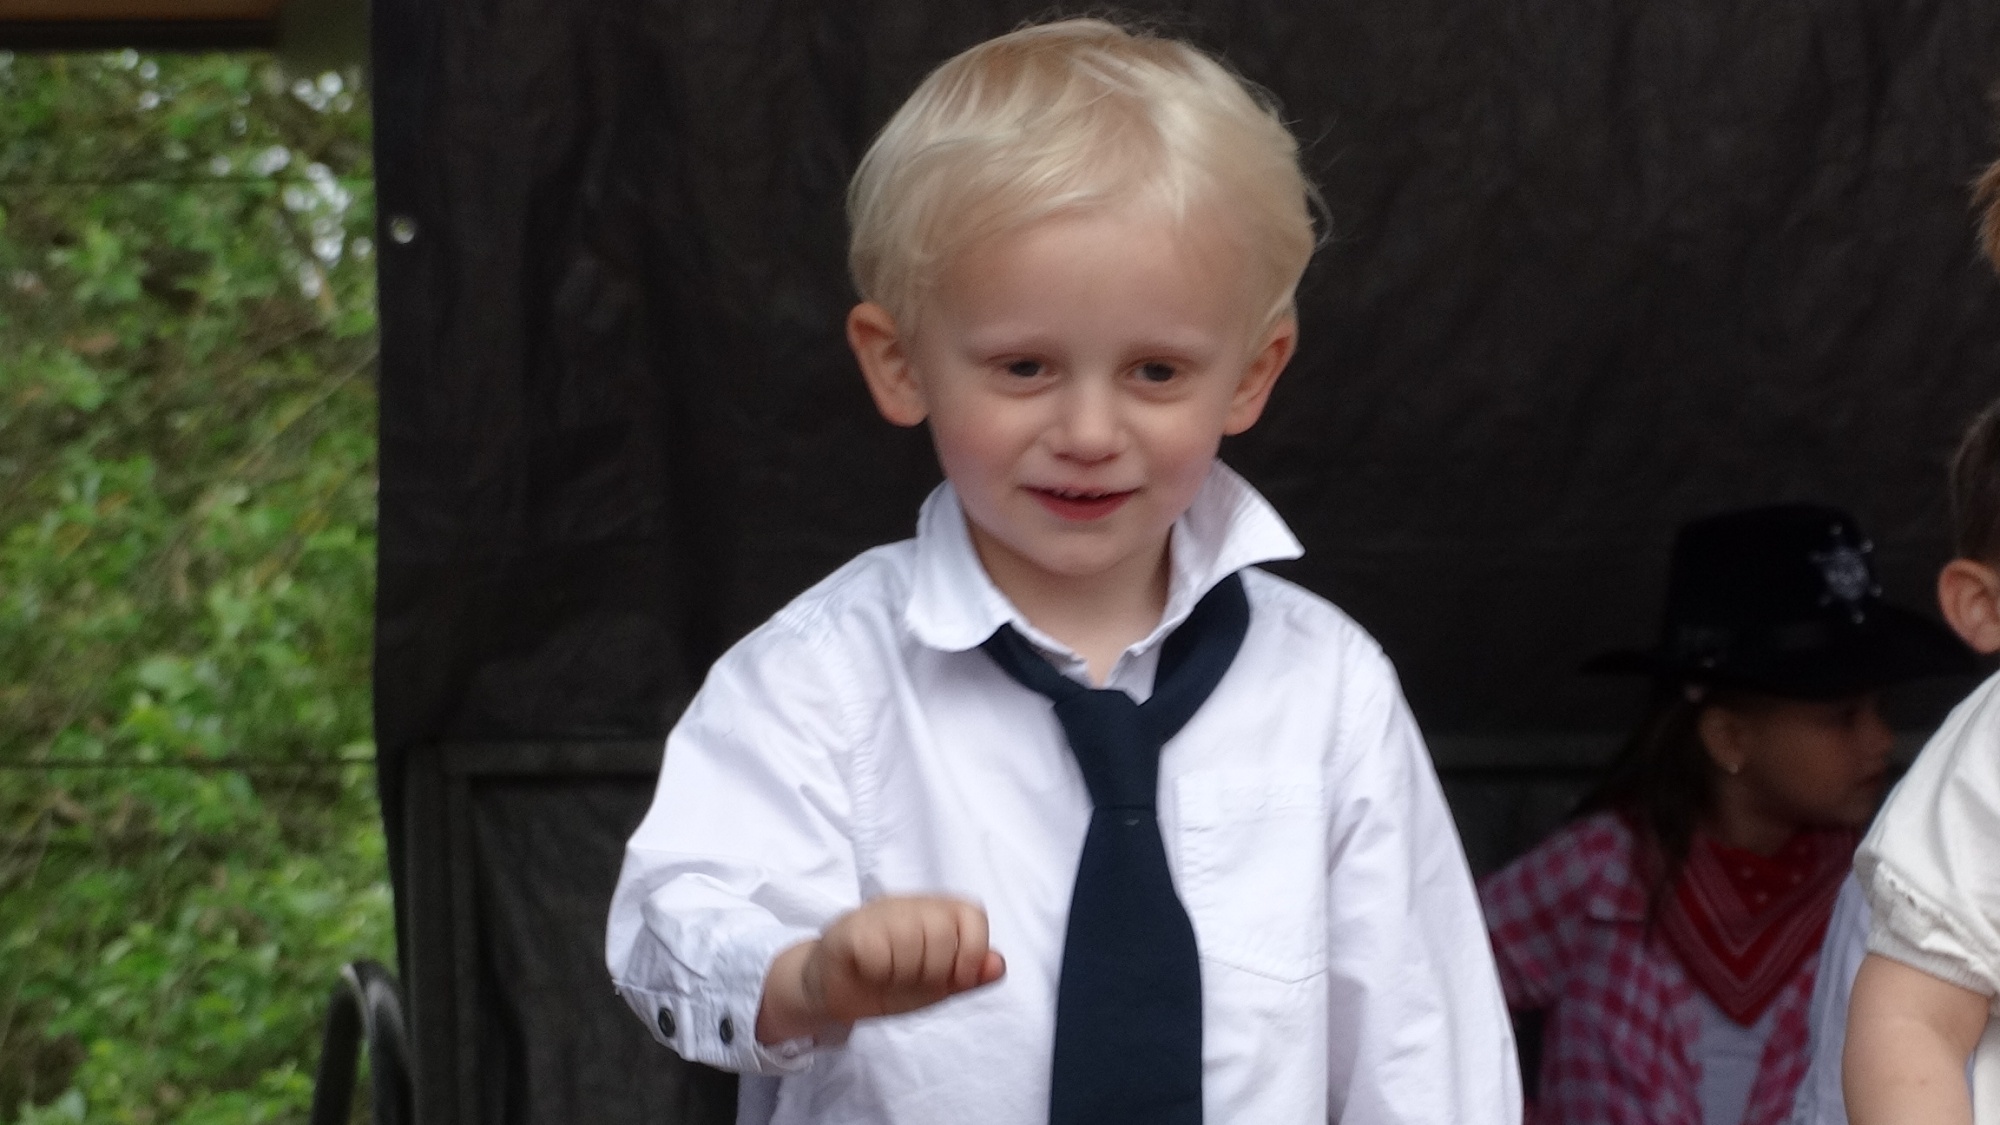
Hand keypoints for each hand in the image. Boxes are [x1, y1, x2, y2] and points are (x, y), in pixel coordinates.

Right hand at [756, 895, 1004, 1043]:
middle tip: (913, 978)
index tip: (956, 978)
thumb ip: (968, 975)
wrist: (835, 994)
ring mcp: (878, 913)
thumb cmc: (889, 983)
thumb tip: (998, 964)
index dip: (971, 951)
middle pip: (943, 931)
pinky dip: (877, 973)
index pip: (972, 915)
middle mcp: (910, 905)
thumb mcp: (937, 986)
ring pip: (911, 941)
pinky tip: (868, 971)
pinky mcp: (850, 929)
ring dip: (904, 974)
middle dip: (934, 970)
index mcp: (936, 913)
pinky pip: (877, 953)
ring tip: (890, 975)